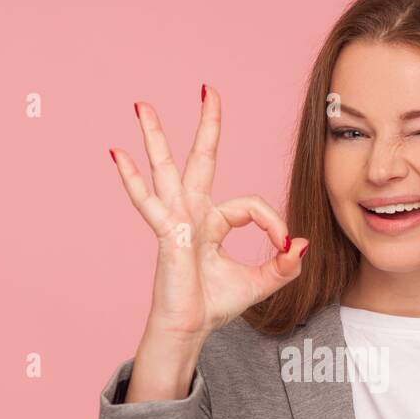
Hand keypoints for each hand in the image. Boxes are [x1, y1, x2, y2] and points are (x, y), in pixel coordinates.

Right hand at [111, 85, 308, 342]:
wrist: (190, 329)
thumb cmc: (215, 305)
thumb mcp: (262, 282)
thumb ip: (284, 264)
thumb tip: (302, 244)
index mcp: (214, 221)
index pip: (250, 205)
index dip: (273, 222)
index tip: (284, 246)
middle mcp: (193, 213)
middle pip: (201, 159)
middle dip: (207, 124)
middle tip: (208, 89)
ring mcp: (176, 220)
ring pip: (166, 169)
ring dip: (155, 136)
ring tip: (142, 106)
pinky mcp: (166, 233)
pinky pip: (148, 202)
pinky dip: (131, 179)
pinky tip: (116, 155)